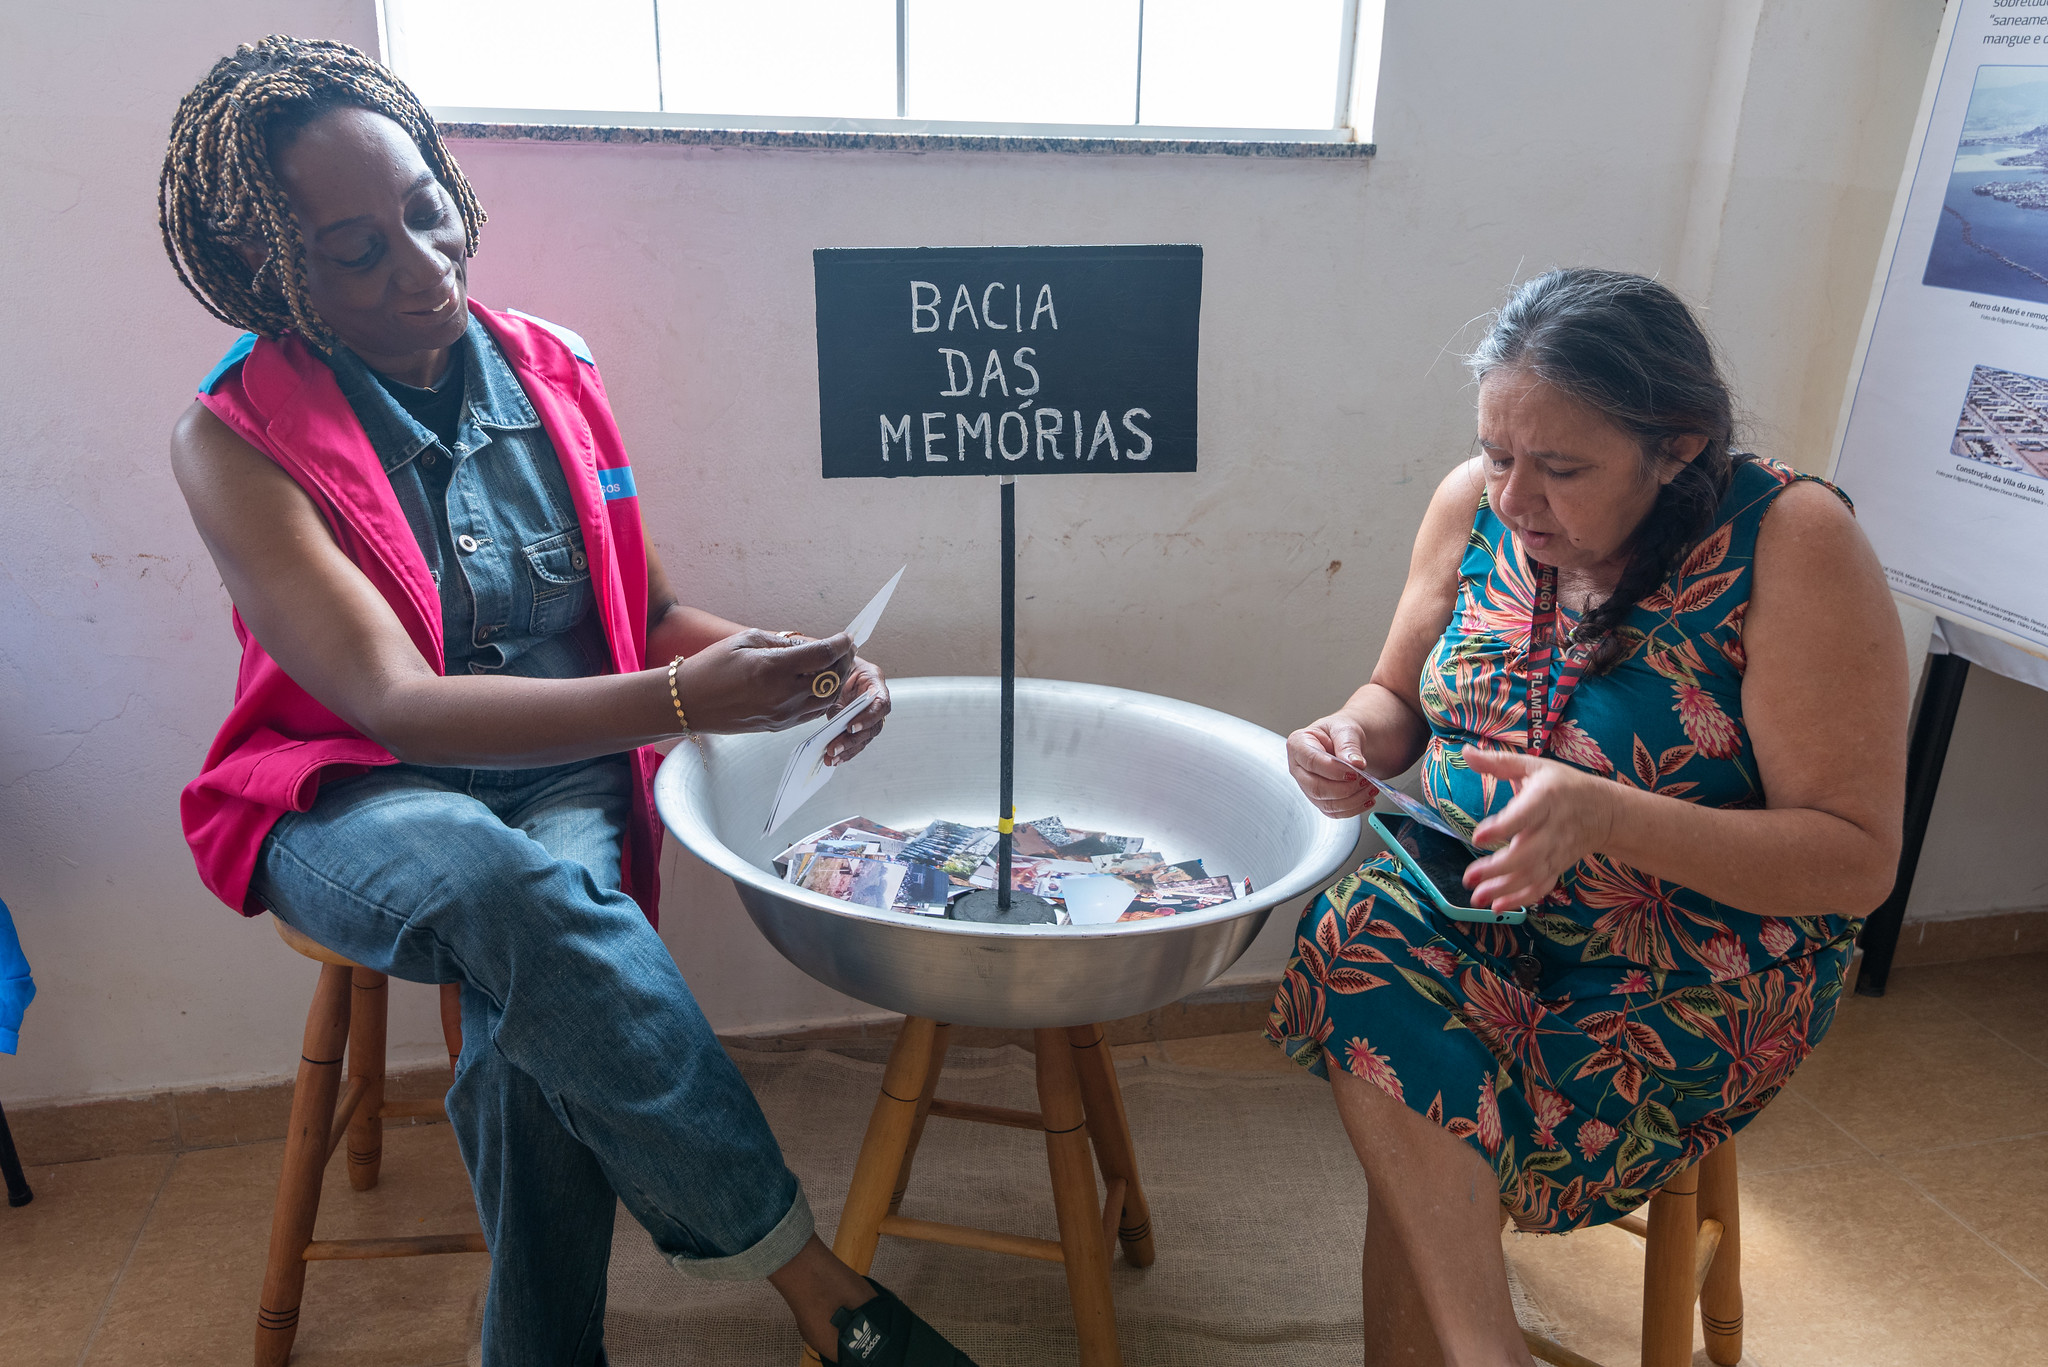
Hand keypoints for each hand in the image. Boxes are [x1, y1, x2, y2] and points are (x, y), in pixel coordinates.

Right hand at [670, 630, 856, 734]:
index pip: (824, 656)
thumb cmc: (712, 666)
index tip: (846, 637)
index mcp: (773, 668)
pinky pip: (813, 712)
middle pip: (832, 679)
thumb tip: (812, 645)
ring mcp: (783, 715)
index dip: (841, 644)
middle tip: (844, 650)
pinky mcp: (779, 727)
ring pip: (827, 699)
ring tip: (832, 666)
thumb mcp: (747, 640)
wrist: (688, 702)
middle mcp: (783, 695)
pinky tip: (817, 683)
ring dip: (835, 682)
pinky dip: (822, 697)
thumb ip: (784, 642)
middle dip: (843, 662)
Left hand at [823, 656, 890, 764]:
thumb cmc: (837, 663)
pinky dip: (847, 751)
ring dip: (849, 749)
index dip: (868, 717)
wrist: (833, 665)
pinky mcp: (860, 723)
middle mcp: (876, 699)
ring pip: (866, 737)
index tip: (851, 727)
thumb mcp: (835, 671)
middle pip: (873, 725)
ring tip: (831, 758)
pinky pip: (858, 741)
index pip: (880, 703)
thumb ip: (836, 690)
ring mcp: (869, 713)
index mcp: (874, 680)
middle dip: (853, 739)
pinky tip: (835, 759)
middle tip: (835, 748)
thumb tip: (834, 717)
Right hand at [1287, 711, 1376, 818]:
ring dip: (1352, 800)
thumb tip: (1354, 763)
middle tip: (1365, 780)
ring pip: (1326, 803)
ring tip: (1370, 787)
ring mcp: (1307, 786)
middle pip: (1316, 787)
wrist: (1349, 742)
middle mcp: (1299, 768)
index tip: (1355, 770)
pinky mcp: (1320, 800)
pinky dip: (1353, 808)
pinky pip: (1334, 812)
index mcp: (1298, 744)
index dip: (1333, 770)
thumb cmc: (1342, 732)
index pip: (1311, 762)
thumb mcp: (1346, 729)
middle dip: (1345, 788)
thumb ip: (1349, 745)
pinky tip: (1366, 797)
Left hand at [1462, 750, 1617, 911]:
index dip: (1503, 827)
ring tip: (1477, 898)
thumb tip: (1465, 753)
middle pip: (1528, 853)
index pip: (1525, 815)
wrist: (1605, 811)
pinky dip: (1522, 899)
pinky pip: (1543, 886)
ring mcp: (1558, 851)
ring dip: (1504, 889)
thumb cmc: (1564, 784)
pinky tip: (1499, 906)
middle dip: (1498, 869)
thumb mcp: (1533, 766)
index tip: (1478, 837)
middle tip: (1469, 877)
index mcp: (1547, 797)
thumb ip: (1498, 762)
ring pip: (1532, 874)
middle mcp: (1554, 827)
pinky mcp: (1559, 866)